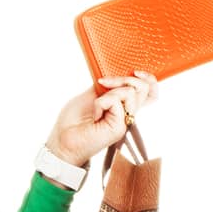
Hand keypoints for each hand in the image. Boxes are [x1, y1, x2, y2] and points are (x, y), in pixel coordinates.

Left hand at [44, 71, 159, 166]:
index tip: (135, 71)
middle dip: (125, 78)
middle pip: (144, 88)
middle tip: (104, 83)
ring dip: (110, 92)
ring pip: (131, 93)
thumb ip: (107, 86)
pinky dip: (102, 102)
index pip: (149, 91)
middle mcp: (126, 113)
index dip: (149, 79)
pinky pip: (116, 102)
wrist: (63, 140)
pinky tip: (96, 114)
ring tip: (97, 105)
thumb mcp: (90, 94)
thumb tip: (118, 73)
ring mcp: (125, 120)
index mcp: (122, 105)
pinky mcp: (120, 127)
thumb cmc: (72, 121)